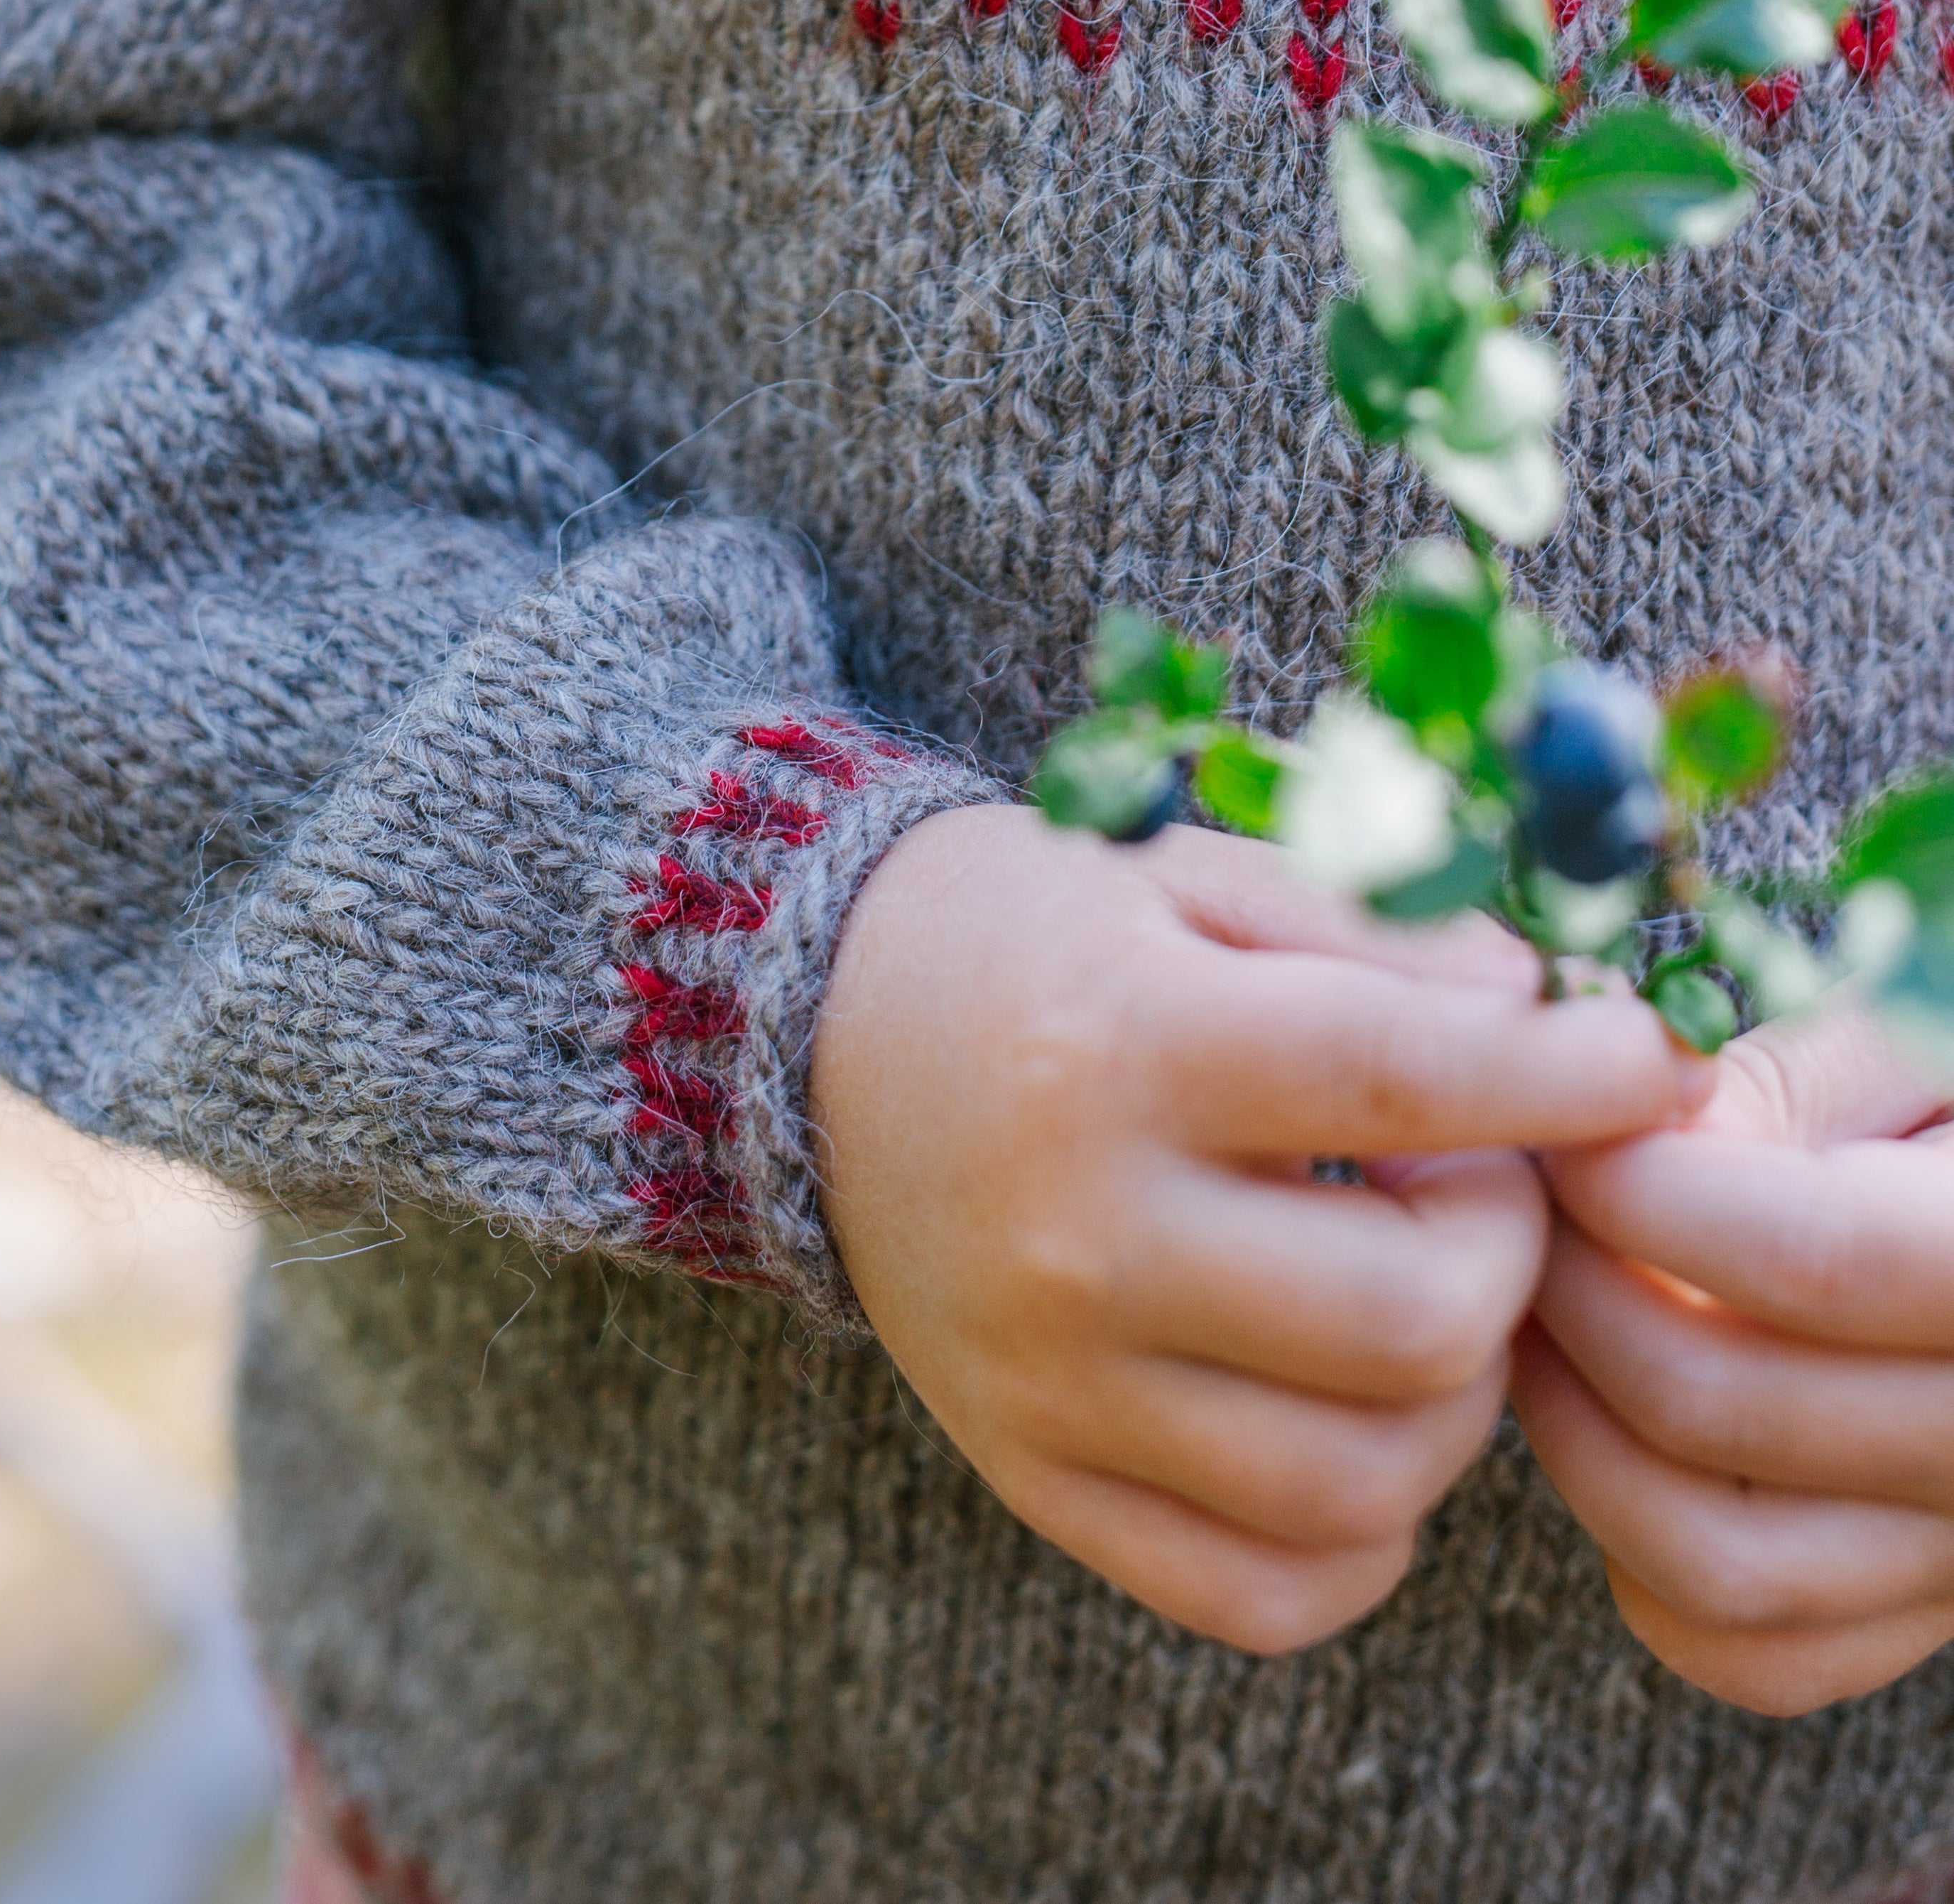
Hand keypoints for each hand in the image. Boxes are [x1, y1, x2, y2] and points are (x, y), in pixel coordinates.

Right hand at [809, 806, 1705, 1655]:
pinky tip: (1357, 1414)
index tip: (1647, 1058)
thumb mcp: (1190, 877)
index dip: (1564, 1075)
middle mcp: (1083, 1233)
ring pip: (1368, 1482)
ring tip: (1414, 1288)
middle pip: (1415, 1323)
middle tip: (1475, 1180)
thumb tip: (1547, 1013)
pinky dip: (1365, 1532)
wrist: (819, 1037)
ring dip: (1454, 1396)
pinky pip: (1270, 1590)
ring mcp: (1055, 1380)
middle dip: (1508, 1250)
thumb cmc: (1041, 937)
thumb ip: (1373, 931)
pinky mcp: (1040, 1479)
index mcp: (1123, 1047)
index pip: (1397, 1078)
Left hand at [1520, 996, 1953, 1714]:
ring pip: (1710, 1560)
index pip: (1812, 1258)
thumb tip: (1628, 1138)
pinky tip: (1609, 1414)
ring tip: (1533, 1299)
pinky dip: (1640, 1549)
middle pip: (1722, 1406)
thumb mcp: (1913, 1042)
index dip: (1642, 1190)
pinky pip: (1748, 1647)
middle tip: (1516, 1199)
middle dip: (1569, 1285)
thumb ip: (1783, 1087)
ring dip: (1573, 1423)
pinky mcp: (1917, 1619)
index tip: (1559, 1129)